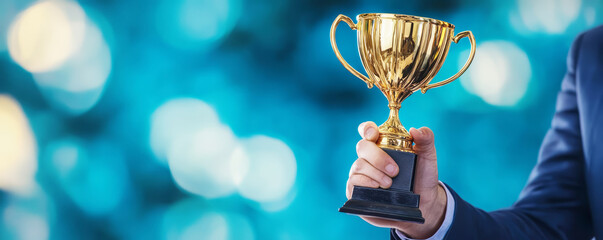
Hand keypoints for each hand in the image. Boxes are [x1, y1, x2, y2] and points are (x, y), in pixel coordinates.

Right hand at [346, 122, 446, 238]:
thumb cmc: (423, 178)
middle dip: (377, 157)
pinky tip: (377, 188)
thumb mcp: (428, 157)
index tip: (374, 134)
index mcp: (383, 145)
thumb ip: (426, 139)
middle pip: (362, 147)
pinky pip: (353, 182)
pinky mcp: (357, 191)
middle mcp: (369, 158)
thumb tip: (415, 129)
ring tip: (390, 184)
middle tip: (395, 171)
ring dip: (375, 174)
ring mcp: (362, 174)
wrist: (424, 204)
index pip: (368, 131)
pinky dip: (365, 183)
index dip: (367, 129)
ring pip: (358, 165)